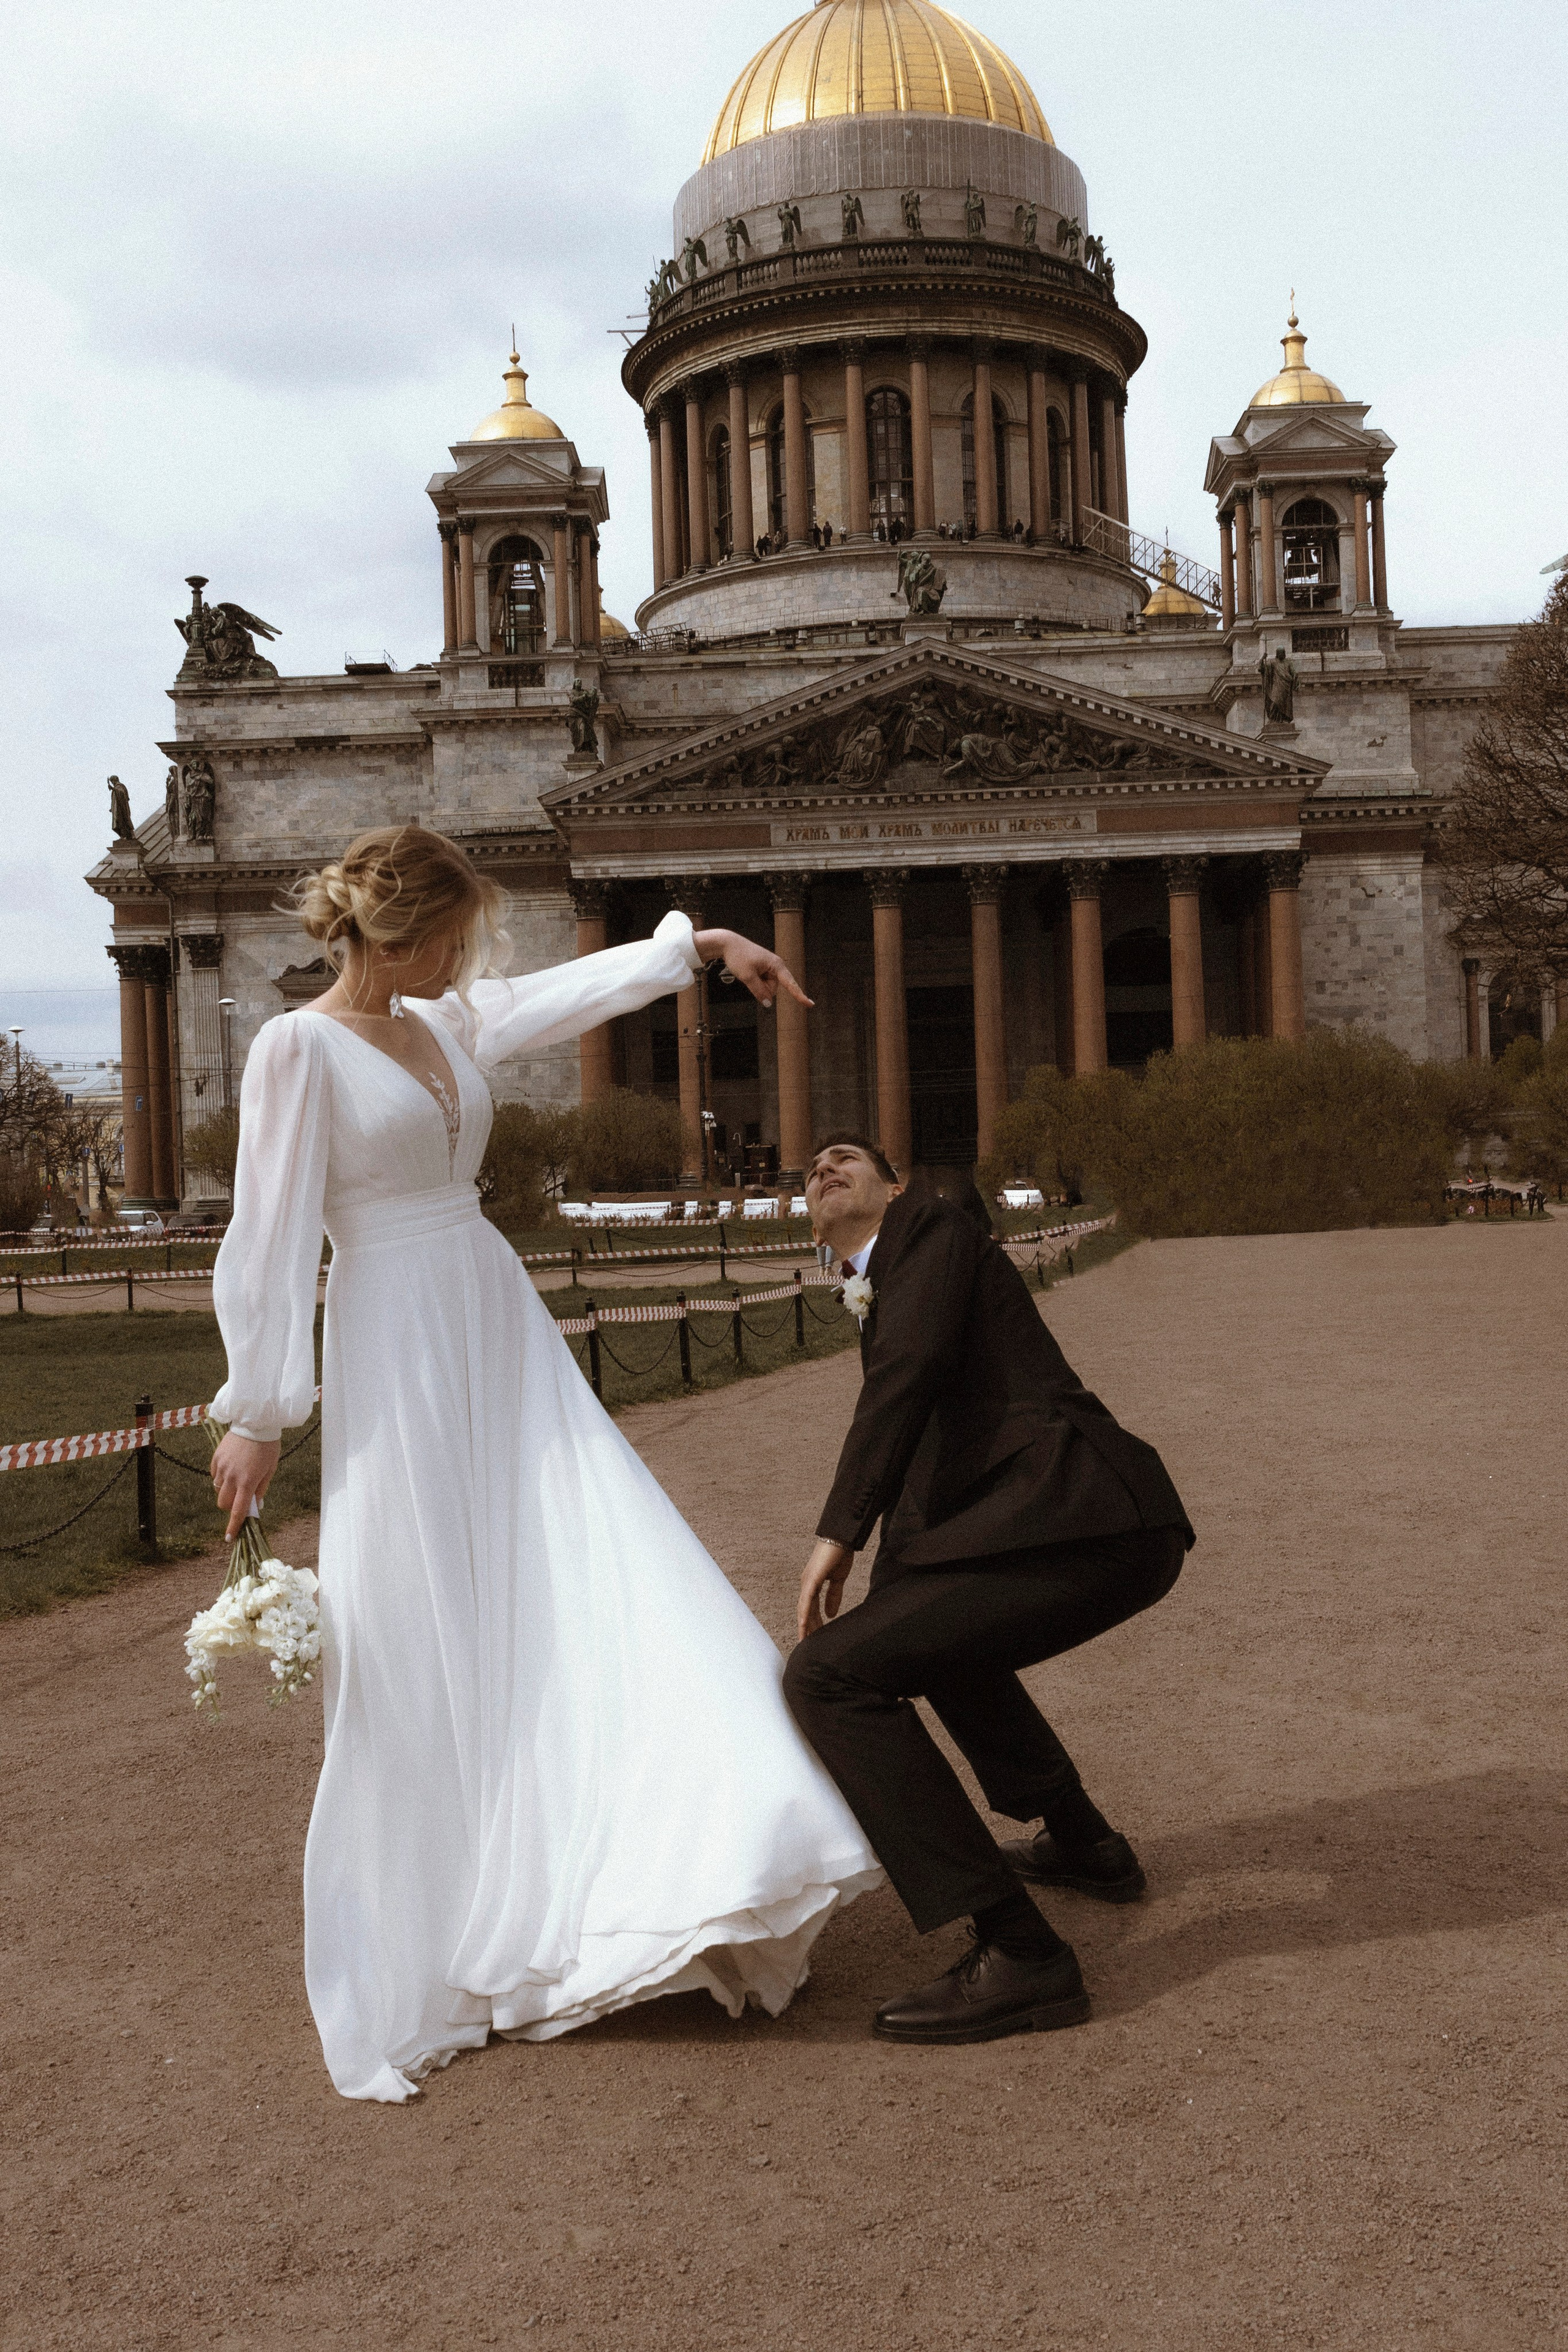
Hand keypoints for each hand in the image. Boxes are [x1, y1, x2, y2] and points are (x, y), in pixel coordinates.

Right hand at [210, 1431, 281, 1538]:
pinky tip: (232, 1466)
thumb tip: (255, 1505)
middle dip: (229, 1506)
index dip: (233, 1526)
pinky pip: (215, 1474)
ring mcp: (222, 1467)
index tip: (229, 1539)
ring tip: (238, 1476)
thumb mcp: (270, 1469)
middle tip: (239, 1498)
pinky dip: (221, 1476)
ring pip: (218, 1489)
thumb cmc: (268, 1447)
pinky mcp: (216, 1458)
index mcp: (247, 1482)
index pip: (237, 1511)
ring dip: (226, 1490)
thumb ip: (261, 1489)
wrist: (256, 1422)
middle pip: (223, 1503)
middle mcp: (232, 1477)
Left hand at [693, 928, 811, 1010]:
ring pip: (767, 987)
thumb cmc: (738, 956)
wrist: (728, 943)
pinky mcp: (764, 968)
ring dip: (757, 984)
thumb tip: (768, 1004)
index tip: (810, 1004)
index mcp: (776, 965)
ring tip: (748, 971)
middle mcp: (776, 966)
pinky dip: (755, 981)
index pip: (791, 984)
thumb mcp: (747, 976)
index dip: (800, 996)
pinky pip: (762, 982)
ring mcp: (770, 967)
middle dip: (762, 988)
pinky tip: (748, 971)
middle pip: (773, 988)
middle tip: (749, 975)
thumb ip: (759, 991)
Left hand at [797, 1538, 853, 1640]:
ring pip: (803, 1608)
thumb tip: (830, 1614)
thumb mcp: (838, 1580)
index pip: (811, 1608)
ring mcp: (807, 1581)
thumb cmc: (839, 1554)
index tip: (813, 1637)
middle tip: (806, 1645)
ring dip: (804, 1625)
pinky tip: (804, 1625)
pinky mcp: (812, 1579)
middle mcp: (807, 1583)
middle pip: (805, 1611)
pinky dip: (805, 1613)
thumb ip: (834, 1596)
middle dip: (806, 1628)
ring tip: (804, 1641)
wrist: (842, 1538)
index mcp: (813, 1584)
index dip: (811, 1623)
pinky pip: (807, 1600)